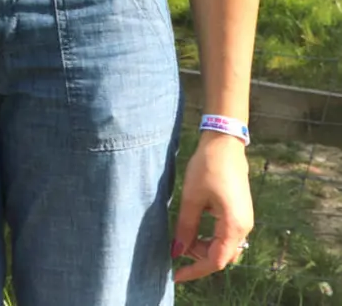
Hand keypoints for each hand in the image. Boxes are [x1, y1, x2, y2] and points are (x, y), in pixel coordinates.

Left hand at [172, 132, 253, 281]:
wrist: (224, 144)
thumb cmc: (207, 168)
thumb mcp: (192, 198)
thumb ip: (185, 227)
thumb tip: (177, 251)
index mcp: (234, 226)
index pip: (215, 260)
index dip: (195, 270)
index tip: (175, 275)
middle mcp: (244, 228)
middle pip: (221, 256)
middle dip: (198, 257)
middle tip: (176, 247)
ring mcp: (244, 221)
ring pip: (224, 246)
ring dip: (204, 247)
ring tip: (183, 236)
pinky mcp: (240, 213)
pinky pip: (226, 235)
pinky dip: (210, 237)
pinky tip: (195, 228)